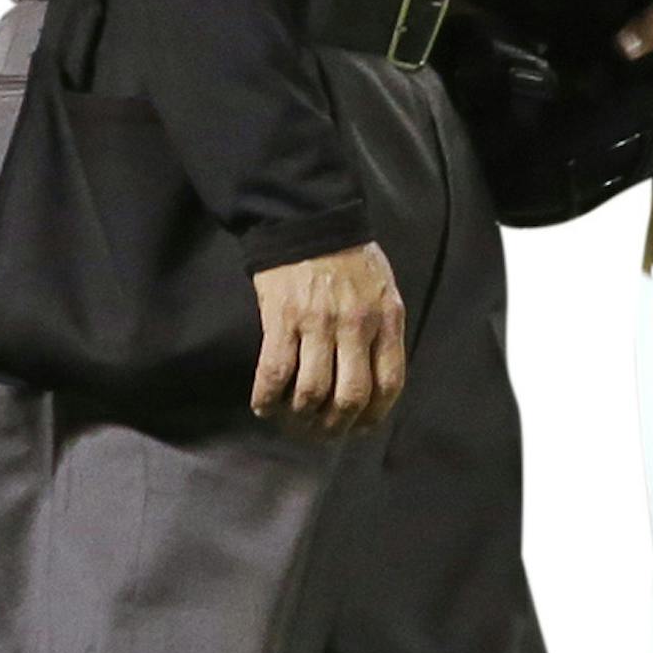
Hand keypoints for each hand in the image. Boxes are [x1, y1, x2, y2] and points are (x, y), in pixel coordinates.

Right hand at [251, 241, 406, 430]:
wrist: (308, 220)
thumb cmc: (348, 258)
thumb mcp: (382, 291)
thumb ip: (382, 332)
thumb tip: (375, 381)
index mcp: (386, 319)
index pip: (389, 383)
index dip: (375, 415)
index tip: (359, 427)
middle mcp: (356, 325)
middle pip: (350, 396)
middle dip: (335, 425)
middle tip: (321, 432)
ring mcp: (318, 322)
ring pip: (312, 391)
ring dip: (299, 417)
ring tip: (291, 421)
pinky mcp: (282, 318)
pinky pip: (275, 372)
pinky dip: (267, 398)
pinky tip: (263, 406)